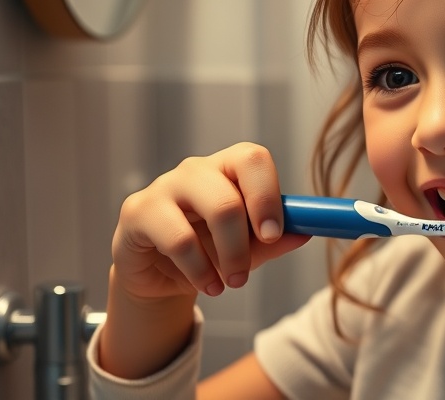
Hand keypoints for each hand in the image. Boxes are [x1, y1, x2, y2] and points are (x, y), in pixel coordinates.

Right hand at [111, 142, 310, 300]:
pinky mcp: (138, 211)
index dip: (267, 195)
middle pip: (231, 193)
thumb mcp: (248, 248)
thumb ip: (275, 239)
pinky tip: (206, 285)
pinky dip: (198, 271)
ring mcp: (164, 187)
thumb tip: (306, 231)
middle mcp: (196, 170)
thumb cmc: (208, 250)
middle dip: (244, 241)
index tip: (273, 234)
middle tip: (245, 273)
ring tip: (230, 283)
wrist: (159, 275)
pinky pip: (177, 240)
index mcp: (228, 168)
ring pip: (209, 212)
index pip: (253, 159)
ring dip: (227, 257)